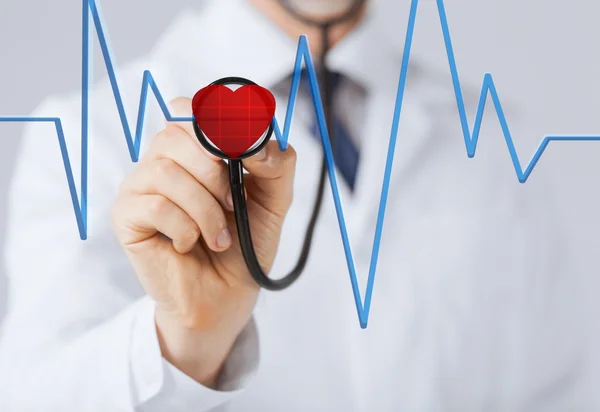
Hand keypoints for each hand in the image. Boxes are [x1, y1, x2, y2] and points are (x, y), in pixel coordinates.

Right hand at [110, 98, 295, 385]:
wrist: (227, 295)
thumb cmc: (245, 244)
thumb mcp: (274, 200)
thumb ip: (276, 164)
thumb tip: (259, 143)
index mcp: (196, 148)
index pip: (191, 107)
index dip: (216, 121)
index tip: (244, 152)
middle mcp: (164, 159)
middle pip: (176, 133)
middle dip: (215, 172)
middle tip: (232, 206)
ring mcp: (141, 186)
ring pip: (165, 171)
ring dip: (204, 208)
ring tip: (217, 235)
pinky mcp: (126, 216)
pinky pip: (154, 205)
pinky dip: (184, 228)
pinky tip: (188, 244)